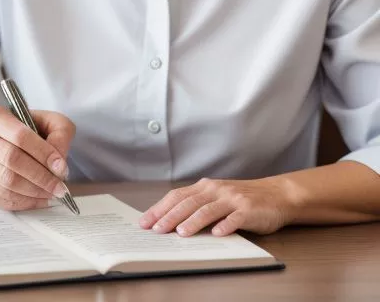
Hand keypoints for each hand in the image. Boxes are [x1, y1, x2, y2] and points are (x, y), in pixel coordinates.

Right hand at [0, 105, 75, 210]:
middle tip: (60, 186)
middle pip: (12, 160)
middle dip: (41, 176)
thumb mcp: (42, 120)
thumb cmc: (19, 132)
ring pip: (7, 182)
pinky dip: (25, 202)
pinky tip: (39, 199)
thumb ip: (58, 132)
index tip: (61, 167)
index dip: (43, 152)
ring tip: (53, 193)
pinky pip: (1, 198)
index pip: (20, 135)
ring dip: (35, 192)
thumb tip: (59, 161)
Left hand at [139, 176, 293, 236]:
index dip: (160, 208)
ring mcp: (233, 199)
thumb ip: (198, 206)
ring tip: (181, 233)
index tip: (145, 222)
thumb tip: (170, 222)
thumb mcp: (217, 198)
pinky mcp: (249, 210)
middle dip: (170, 217)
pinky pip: (235, 219)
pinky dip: (225, 226)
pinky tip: (217, 234)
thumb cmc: (242, 200)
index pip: (177, 196)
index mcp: (206, 187)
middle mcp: (217, 190)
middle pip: (189, 203)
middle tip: (156, 230)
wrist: (276, 195)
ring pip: (209, 210)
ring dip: (194, 221)